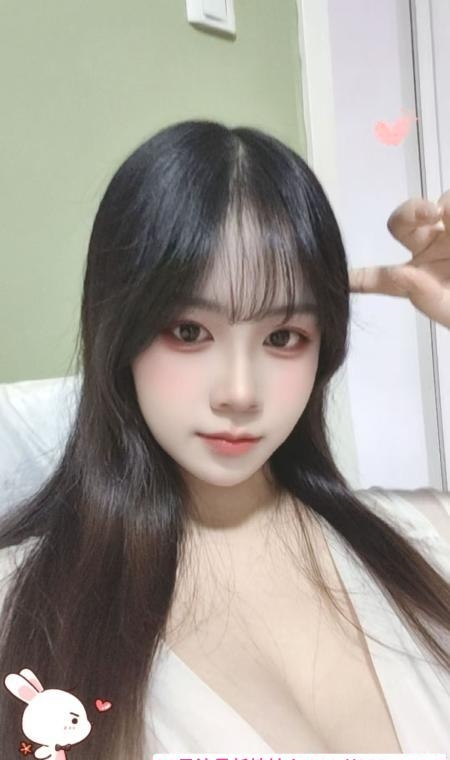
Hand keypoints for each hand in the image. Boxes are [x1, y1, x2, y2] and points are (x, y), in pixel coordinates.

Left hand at [349, 189, 449, 327]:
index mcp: (419, 278)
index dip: (358, 277)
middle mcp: (431, 249)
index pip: (380, 278)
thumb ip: (424, 296)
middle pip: (401, 223)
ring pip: (443, 203)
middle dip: (409, 212)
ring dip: (449, 207)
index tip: (339, 277)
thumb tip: (404, 274)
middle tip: (432, 213)